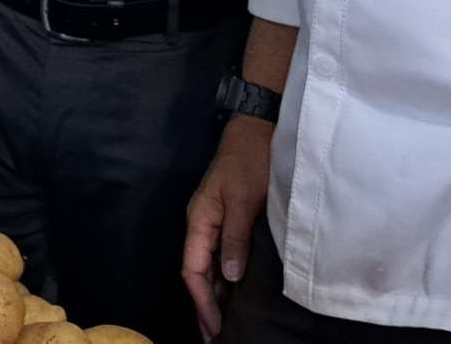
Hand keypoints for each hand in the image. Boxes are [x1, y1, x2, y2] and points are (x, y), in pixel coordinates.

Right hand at [183, 116, 273, 339]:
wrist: (257, 128)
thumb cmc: (250, 161)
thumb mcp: (243, 199)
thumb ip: (234, 237)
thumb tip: (230, 278)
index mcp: (199, 220)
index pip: (192, 270)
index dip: (202, 301)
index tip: (214, 328)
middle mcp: (202, 224)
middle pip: (197, 272)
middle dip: (204, 305)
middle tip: (215, 336)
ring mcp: (214, 221)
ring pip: (209, 266)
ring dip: (215, 294)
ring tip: (225, 323)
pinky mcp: (228, 218)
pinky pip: (221, 256)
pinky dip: (225, 278)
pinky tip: (235, 293)